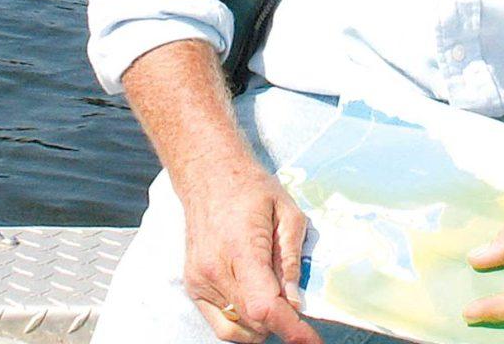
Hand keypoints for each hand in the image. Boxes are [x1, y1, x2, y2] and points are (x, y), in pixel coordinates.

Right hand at [181, 159, 320, 343]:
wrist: (210, 176)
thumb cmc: (252, 188)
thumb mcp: (287, 211)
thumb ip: (291, 257)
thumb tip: (295, 301)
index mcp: (241, 248)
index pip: (264, 305)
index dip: (290, 329)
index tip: (310, 341)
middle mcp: (214, 270)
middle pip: (254, 321)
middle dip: (281, 321)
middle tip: (295, 301)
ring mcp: (200, 282)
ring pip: (237, 329)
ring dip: (262, 324)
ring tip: (276, 296)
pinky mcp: (193, 287)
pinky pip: (220, 323)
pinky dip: (242, 322)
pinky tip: (255, 301)